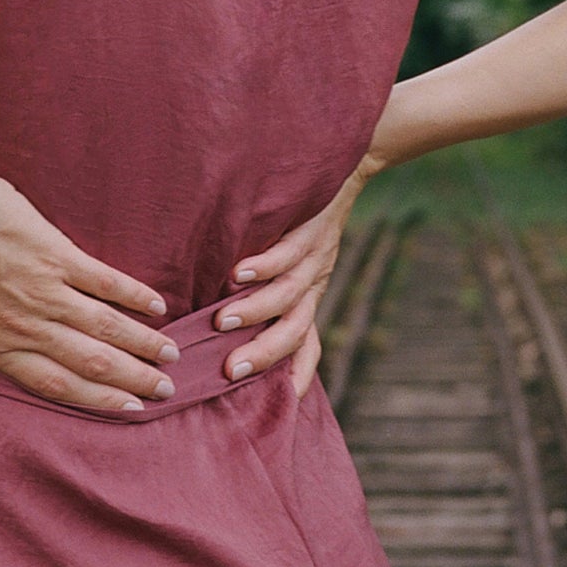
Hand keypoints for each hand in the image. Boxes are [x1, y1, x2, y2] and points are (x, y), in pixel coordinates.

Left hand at [0, 168, 180, 414]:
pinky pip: (103, 281)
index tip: (122, 410)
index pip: (48, 383)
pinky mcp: (56, 254)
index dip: (90, 400)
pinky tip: (156, 306)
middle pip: (88, 363)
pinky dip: (132, 296)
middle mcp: (22, 325)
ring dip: (141, 345)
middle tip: (163, 392)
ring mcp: (42, 291)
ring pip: (104, 329)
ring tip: (171, 356)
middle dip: (131, 381)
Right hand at [216, 152, 387, 397]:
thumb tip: (220, 308)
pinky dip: (262, 265)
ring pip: (288, 294)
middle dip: (264, 354)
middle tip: (230, 373)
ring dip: (255, 310)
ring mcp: (315, 256)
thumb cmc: (305, 208)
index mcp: (310, 293)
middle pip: (295, 330)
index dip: (296, 375)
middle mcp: (315, 281)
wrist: (346, 159)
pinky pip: (286, 252)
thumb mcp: (295, 253)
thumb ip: (267, 281)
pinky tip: (236, 272)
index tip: (279, 408)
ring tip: (222, 321)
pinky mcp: (310, 228)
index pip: (308, 344)